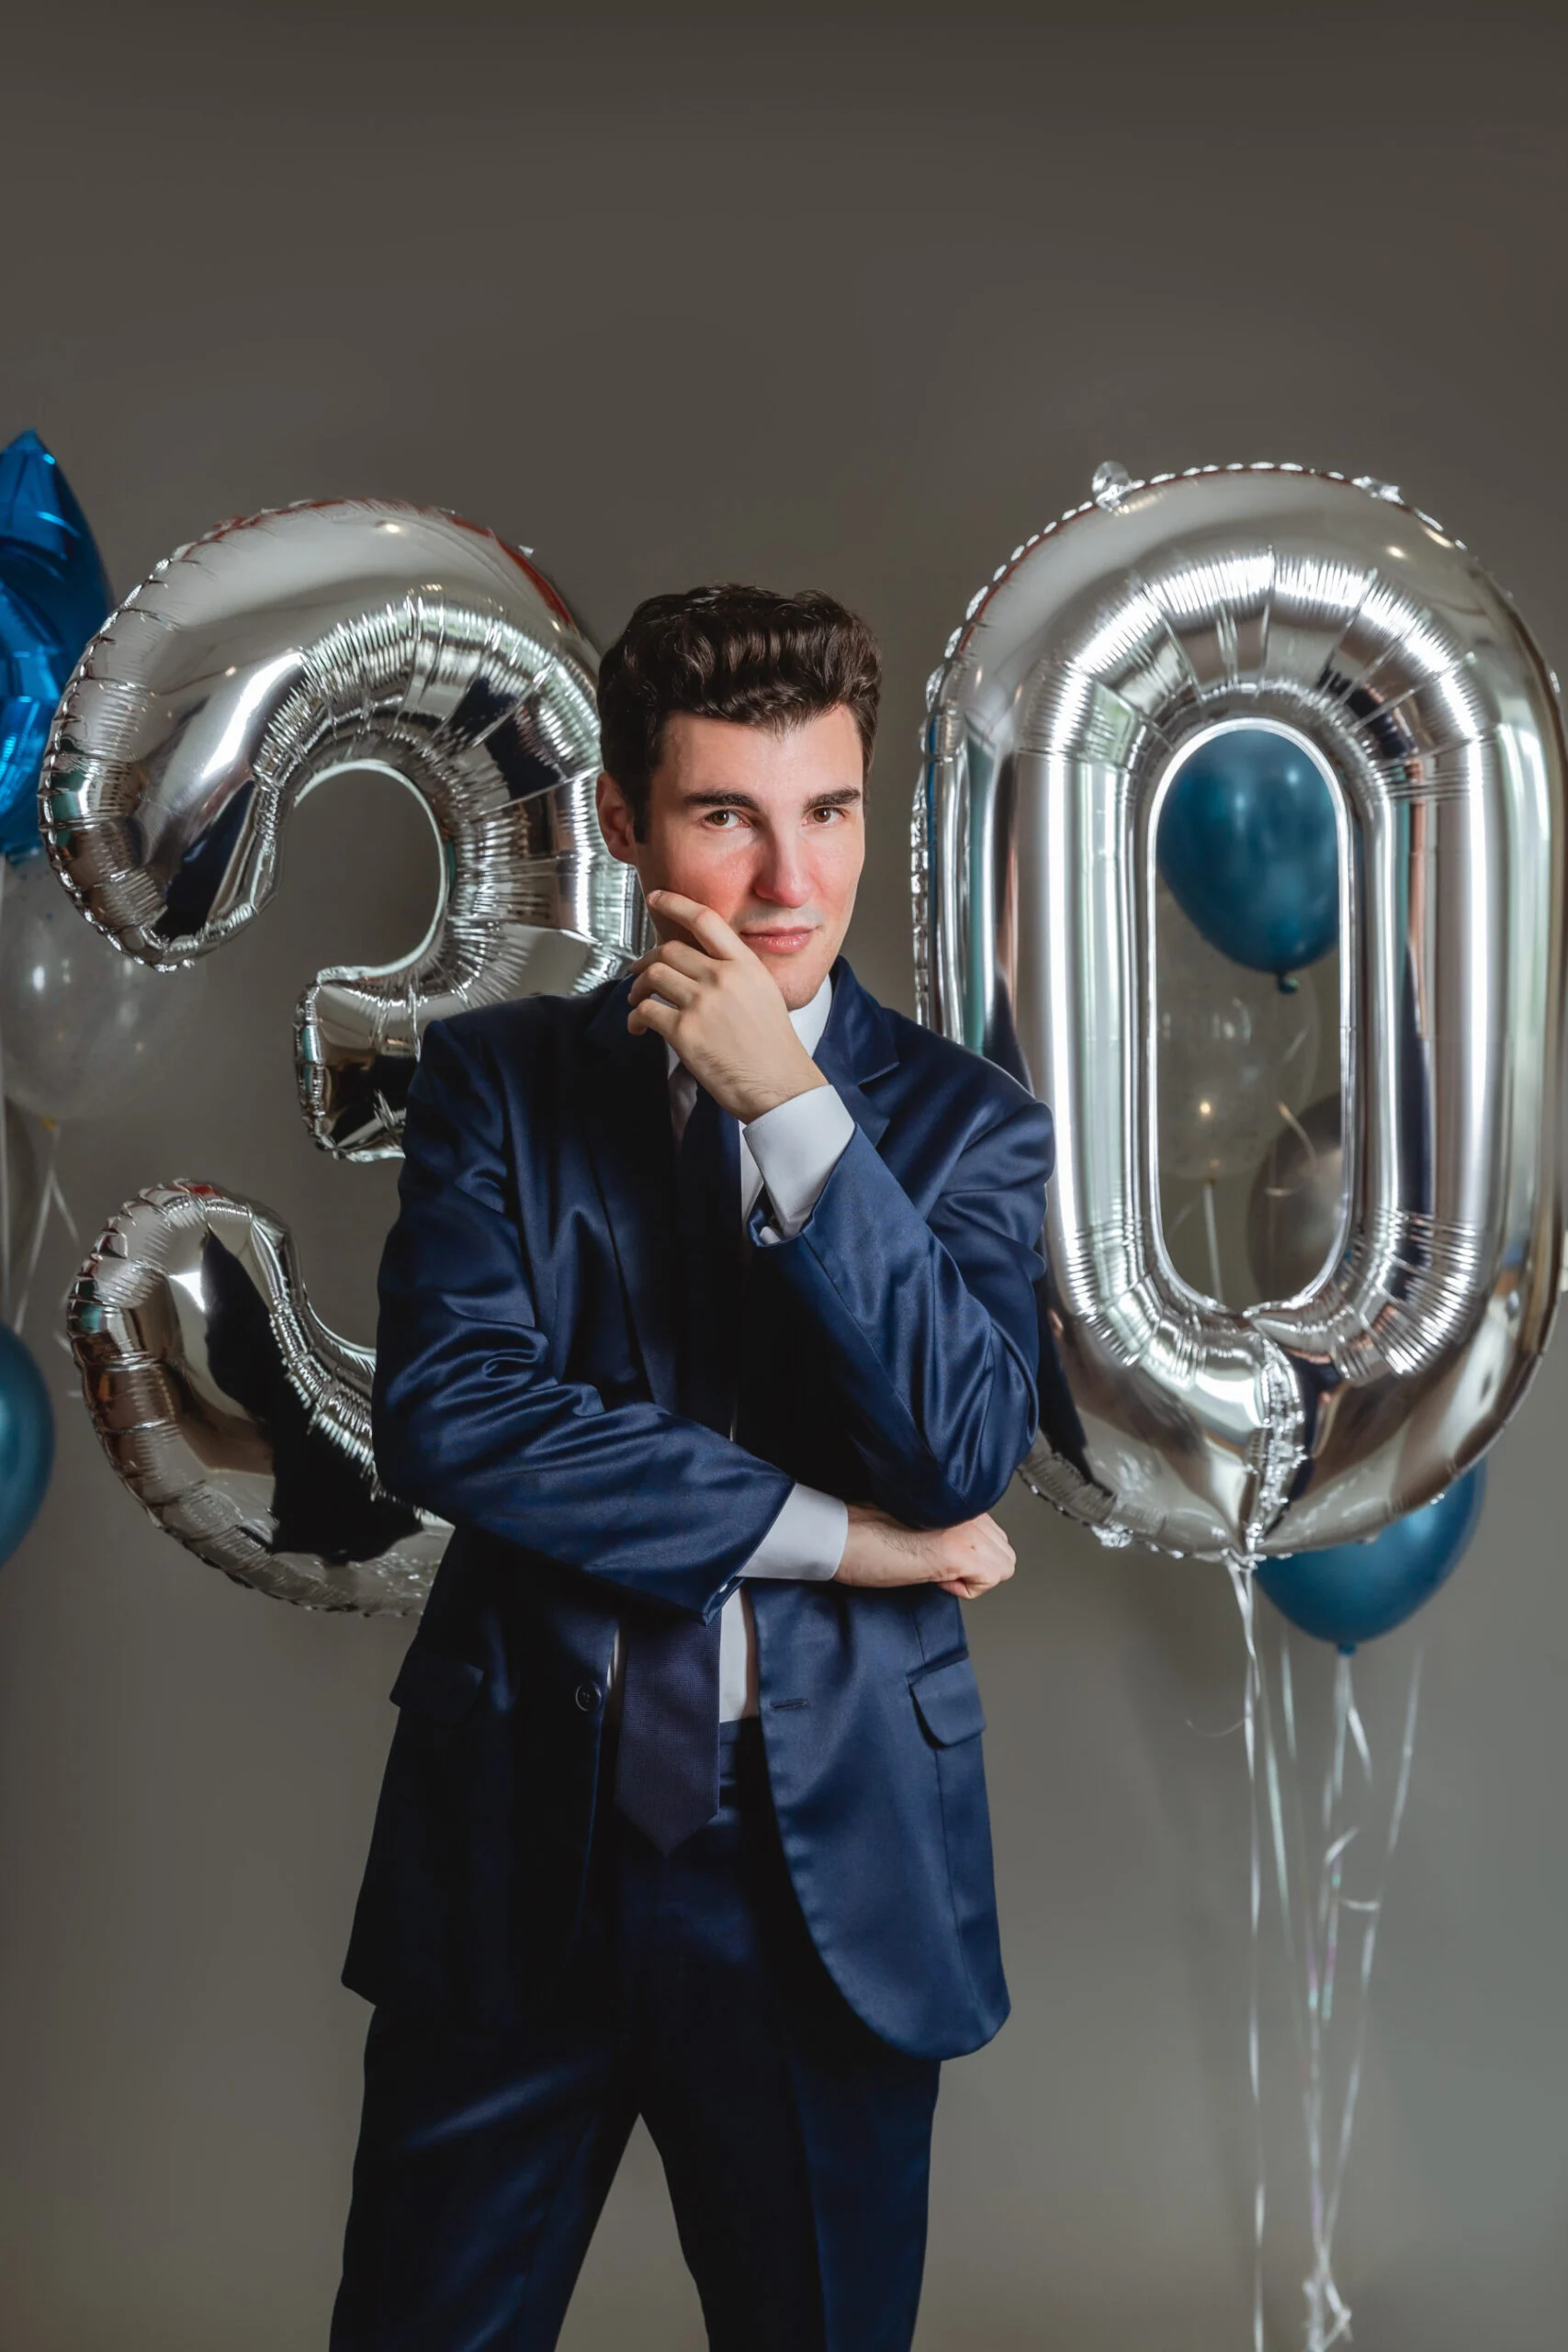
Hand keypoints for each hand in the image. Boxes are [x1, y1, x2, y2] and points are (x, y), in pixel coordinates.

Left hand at [625, 891, 827, 1121]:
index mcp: (745, 965)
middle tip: (639, 971)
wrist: (779, 1085)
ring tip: (638, 1000)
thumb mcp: (766, 994)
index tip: (657, 899)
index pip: (705, 919)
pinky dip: (636, 1017)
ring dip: (638, 987)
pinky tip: (639, 1026)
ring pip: (654, 976)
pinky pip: (647, 1011)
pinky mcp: (684, 1031)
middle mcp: (722, 978)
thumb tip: (705, 965)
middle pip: (669, 949)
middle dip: (647, 959)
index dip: (675, 904)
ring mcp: (702, 1003)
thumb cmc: (775, 1048)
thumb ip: (737, 974)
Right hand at [834, 1505, 1015, 1599]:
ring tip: (939, 1572)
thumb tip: (959, 1548)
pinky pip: (990, 1579)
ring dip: (974, 1577)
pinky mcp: (960, 1553)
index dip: (969, 1555)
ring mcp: (968, 1530)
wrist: (842, 1533)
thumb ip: (945, 1525)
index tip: (940, 1556)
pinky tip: (938, 1578)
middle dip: (978, 1567)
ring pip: (1003, 1564)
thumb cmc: (864, 1528)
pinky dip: (967, 1589)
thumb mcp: (916, 1520)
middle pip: (1004, 1549)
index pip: (992, 1532)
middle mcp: (968, 1510)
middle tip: (942, 1567)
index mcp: (956, 1499)